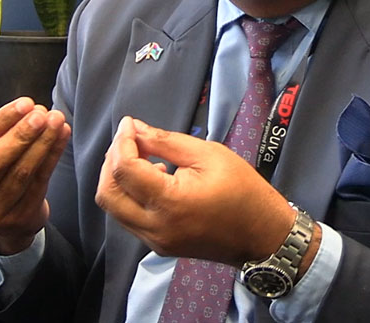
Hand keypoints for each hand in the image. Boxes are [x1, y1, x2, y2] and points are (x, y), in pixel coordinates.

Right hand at [0, 97, 70, 254]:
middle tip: (40, 115)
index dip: (1, 119)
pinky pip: (39, 183)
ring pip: (20, 173)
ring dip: (42, 143)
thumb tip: (28, 110)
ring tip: (55, 122)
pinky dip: (52, 156)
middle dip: (20, 135)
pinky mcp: (17, 219)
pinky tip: (60, 138)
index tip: (24, 104)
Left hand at [95, 116, 296, 266]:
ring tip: (141, 157)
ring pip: (114, 208)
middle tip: (129, 141)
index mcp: (170, 203)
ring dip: (118, 179)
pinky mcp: (159, 246)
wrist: (263, 235)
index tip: (129, 124)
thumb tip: (134, 129)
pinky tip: (151, 178)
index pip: (124, 170)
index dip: (122, 142)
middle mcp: (156, 227)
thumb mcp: (209, 155)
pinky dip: (130, 195)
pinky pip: (129, 218)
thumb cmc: (243, 191)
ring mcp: (155, 241)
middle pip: (107, 194)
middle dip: (111, 162)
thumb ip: (166, 141)